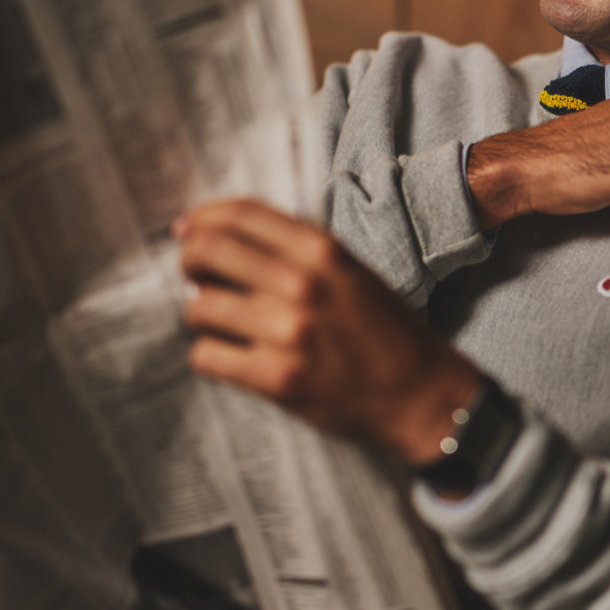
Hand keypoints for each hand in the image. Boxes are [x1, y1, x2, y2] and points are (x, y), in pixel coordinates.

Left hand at [177, 199, 481, 466]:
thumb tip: (224, 237)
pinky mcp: (277, 379)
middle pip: (209, 251)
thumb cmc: (386, 331)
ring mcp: (288, 332)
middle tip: (195, 276)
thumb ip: (298, 251)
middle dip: (190, 261)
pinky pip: (208, 356)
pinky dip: (211, 356)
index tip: (189, 229)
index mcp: (323, 251)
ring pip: (201, 307)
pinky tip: (231, 357)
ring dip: (202, 315)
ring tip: (223, 324)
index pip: (240, 215)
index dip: (203, 218)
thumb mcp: (352, 271)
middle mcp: (303, 284)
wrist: (420, 394)